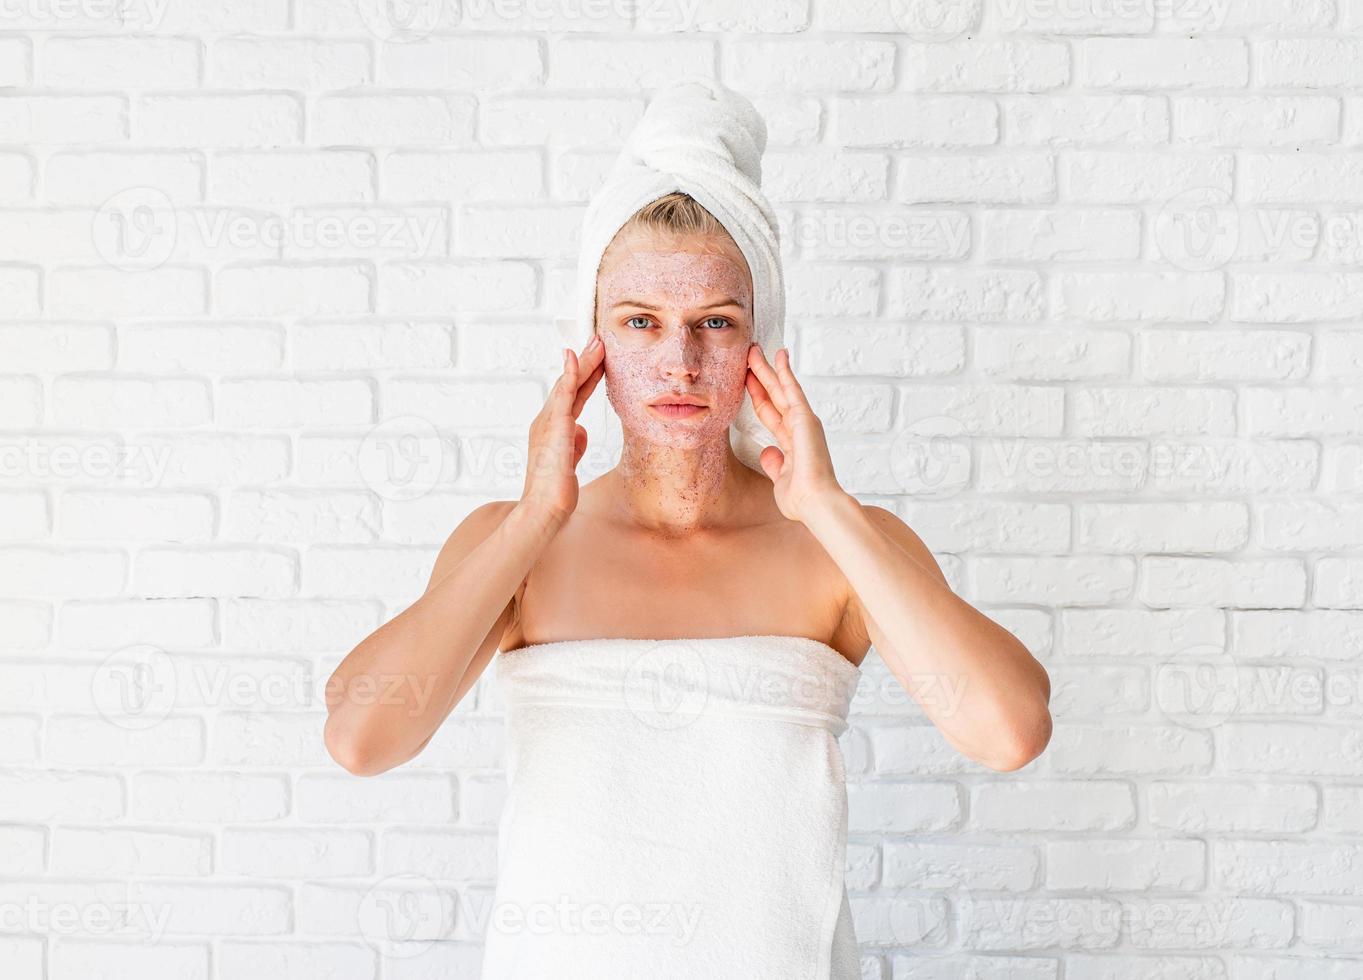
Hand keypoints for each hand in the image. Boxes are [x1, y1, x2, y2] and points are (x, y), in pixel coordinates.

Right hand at [522, 335, 604, 526]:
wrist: (543, 509)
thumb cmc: (554, 491)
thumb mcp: (569, 461)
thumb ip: (574, 443)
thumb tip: (581, 430)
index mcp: (552, 428)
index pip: (573, 395)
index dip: (586, 375)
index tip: (599, 358)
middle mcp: (546, 421)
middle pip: (570, 384)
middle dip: (586, 361)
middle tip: (599, 340)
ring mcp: (548, 423)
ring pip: (568, 384)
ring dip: (582, 361)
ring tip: (596, 343)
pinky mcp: (554, 428)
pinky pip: (562, 396)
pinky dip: (569, 375)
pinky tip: (574, 360)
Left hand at [745, 345, 846, 523]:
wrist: (815, 503)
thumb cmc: (802, 499)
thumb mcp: (781, 478)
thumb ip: (774, 463)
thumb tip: (769, 452)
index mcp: (792, 442)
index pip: (769, 413)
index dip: (757, 395)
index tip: (746, 381)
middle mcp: (799, 428)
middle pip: (773, 395)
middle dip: (760, 376)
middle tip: (748, 356)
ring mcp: (803, 421)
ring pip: (780, 388)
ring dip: (767, 368)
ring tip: (754, 350)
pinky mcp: (806, 418)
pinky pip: (792, 389)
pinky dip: (786, 371)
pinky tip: (779, 356)